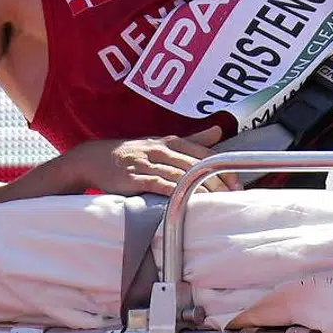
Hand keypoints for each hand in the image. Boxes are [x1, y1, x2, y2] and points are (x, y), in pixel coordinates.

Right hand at [65, 126, 240, 195]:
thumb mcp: (162, 142)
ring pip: (180, 175)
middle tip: (234, 194)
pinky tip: (187, 201)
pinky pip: (159, 185)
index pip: (204, 154)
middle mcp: (161, 150)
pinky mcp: (134, 179)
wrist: (94, 159)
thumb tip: (219, 132)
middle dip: (218, 180)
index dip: (222, 167)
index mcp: (171, 142)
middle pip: (196, 165)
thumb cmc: (133, 153)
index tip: (238, 182)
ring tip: (219, 200)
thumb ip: (192, 140)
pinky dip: (174, 192)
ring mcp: (147, 164)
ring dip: (201, 188)